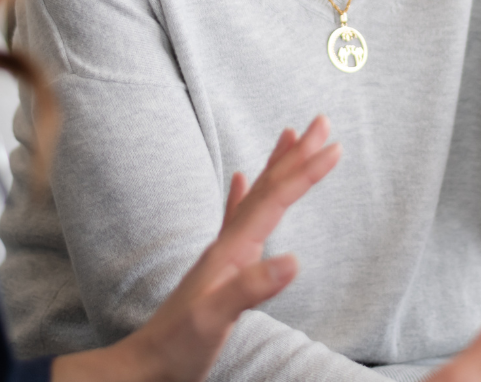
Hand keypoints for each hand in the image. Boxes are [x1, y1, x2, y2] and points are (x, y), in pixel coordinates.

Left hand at [51, 116, 340, 381]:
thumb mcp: (216, 318)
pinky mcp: (220, 266)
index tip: (334, 147)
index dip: (305, 172)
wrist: (146, 365)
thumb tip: (294, 259)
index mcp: (232, 249)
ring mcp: (223, 252)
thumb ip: (252, 287)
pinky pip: (235, 216)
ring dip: (277, 164)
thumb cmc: (178, 345)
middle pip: (268, 185)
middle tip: (321, 122)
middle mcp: (228, 242)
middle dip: (296, 153)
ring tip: (290, 136)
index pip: (275, 199)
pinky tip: (240, 179)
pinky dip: (242, 193)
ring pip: (256, 194)